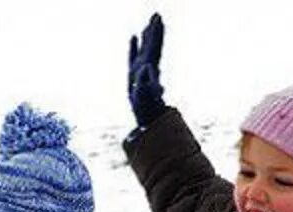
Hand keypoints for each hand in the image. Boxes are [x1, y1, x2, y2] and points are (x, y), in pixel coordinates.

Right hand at [128, 13, 165, 127]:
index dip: (156, 34)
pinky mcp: (134, 73)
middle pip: (153, 44)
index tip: (158, 21)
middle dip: (154, 29)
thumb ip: (145, 80)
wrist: (145, 115)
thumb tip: (147, 67)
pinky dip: (134, 45)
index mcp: (150, 68)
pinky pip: (134, 54)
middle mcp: (148, 65)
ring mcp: (142, 68)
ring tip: (148, 21)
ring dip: (147, 34)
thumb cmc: (144, 106)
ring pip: (146, 47)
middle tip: (157, 14)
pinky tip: (134, 36)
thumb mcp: (143, 94)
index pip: (154, 47)